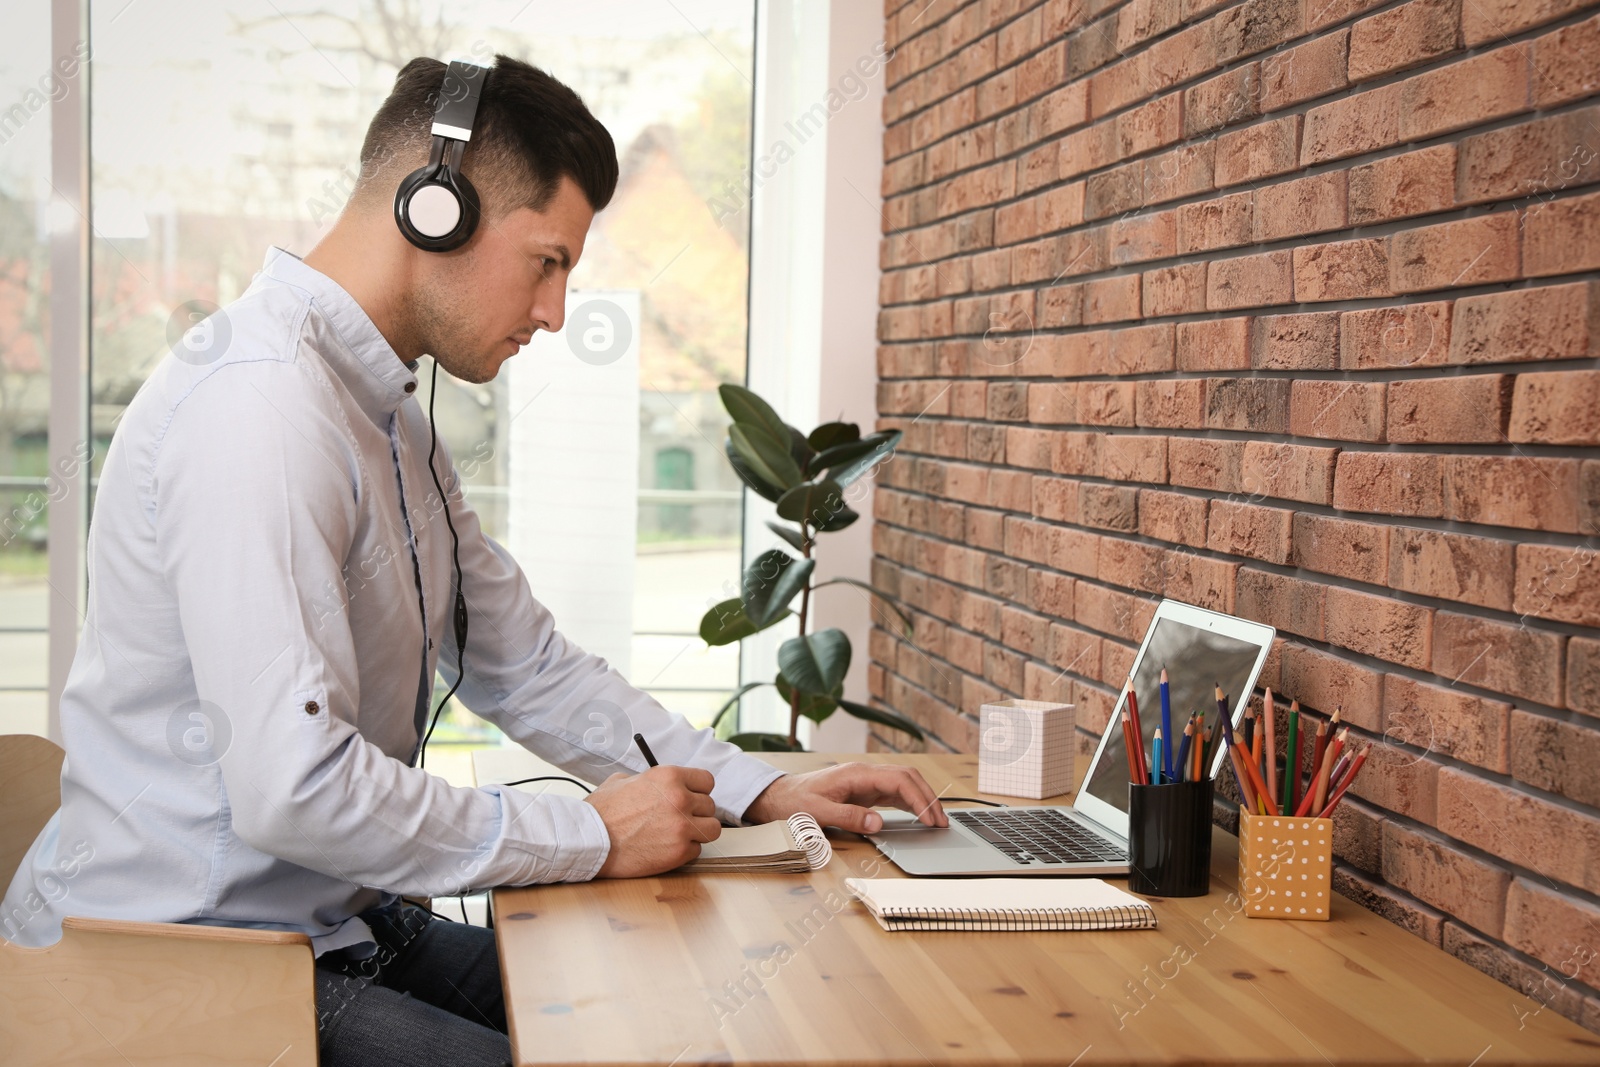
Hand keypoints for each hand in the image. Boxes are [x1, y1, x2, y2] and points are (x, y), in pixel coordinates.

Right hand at [584, 766, 721, 877]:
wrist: (590, 840)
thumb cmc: (602, 812)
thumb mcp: (623, 781)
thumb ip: (649, 780)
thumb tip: (659, 785)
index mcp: (668, 776)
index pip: (706, 781)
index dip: (698, 790)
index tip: (691, 797)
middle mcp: (680, 798)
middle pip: (710, 806)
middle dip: (696, 813)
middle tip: (679, 819)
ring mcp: (682, 826)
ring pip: (712, 829)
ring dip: (698, 833)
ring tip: (678, 835)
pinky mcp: (679, 852)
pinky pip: (697, 851)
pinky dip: (685, 852)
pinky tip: (666, 849)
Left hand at [743, 763, 948, 833]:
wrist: (778, 796)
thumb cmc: (794, 802)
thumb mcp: (817, 812)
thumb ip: (847, 817)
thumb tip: (878, 823)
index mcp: (857, 774)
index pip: (899, 780)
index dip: (919, 798)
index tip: (930, 818)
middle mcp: (864, 773)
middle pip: (906, 778)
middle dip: (927, 797)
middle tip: (941, 822)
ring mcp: (865, 781)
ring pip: (903, 783)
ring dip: (921, 798)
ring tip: (936, 821)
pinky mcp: (863, 791)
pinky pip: (893, 793)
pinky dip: (909, 802)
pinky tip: (918, 815)